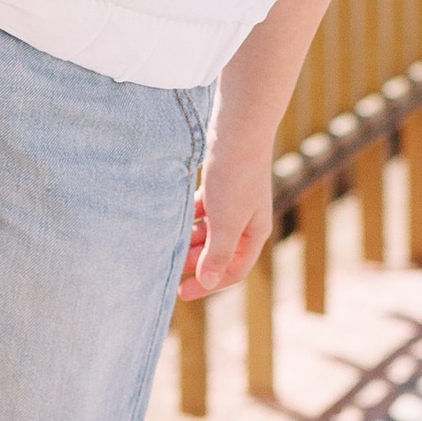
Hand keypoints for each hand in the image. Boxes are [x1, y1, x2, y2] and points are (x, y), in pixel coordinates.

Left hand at [178, 117, 275, 299]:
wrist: (239, 128)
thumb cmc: (235, 176)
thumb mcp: (226, 221)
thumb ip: (218, 254)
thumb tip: (209, 282)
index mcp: (254, 233)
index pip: (232, 271)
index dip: (207, 284)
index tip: (180, 292)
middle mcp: (247, 221)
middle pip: (219, 253)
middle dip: (194, 261)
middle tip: (169, 264)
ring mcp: (234, 202)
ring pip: (209, 231)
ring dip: (190, 240)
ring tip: (168, 240)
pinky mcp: (222, 185)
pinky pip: (203, 211)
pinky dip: (190, 217)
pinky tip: (174, 215)